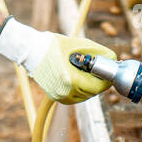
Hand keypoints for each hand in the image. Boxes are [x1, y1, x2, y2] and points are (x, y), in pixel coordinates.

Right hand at [0, 17, 116, 104]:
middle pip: (91, 92)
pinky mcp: (55, 96)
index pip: (97, 86)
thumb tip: (112, 57)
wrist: (29, 50)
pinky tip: (80, 77)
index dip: (106, 79)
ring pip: (84, 96)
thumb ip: (97, 52)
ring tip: (90, 72)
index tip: (110, 72)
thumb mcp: (77, 45)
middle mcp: (64, 92)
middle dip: (98, 82)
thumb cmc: (51, 45)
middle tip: (102, 70)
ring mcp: (58, 95)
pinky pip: (74, 97)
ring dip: (90, 86)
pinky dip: (80, 89)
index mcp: (70, 80)